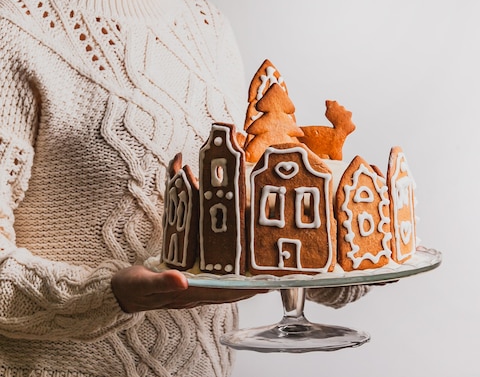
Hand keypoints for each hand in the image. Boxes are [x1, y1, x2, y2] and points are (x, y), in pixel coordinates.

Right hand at [111, 265, 267, 312]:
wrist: (116, 294)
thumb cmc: (129, 287)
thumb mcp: (142, 282)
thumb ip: (161, 281)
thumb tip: (182, 279)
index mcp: (187, 293)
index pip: (223, 292)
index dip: (246, 288)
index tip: (266, 283)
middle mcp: (194, 294)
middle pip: (230, 292)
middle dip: (253, 286)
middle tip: (275, 277)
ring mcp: (192, 292)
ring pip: (225, 289)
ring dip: (244, 284)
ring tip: (263, 275)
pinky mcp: (187, 286)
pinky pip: (214, 283)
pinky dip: (229, 279)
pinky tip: (236, 272)